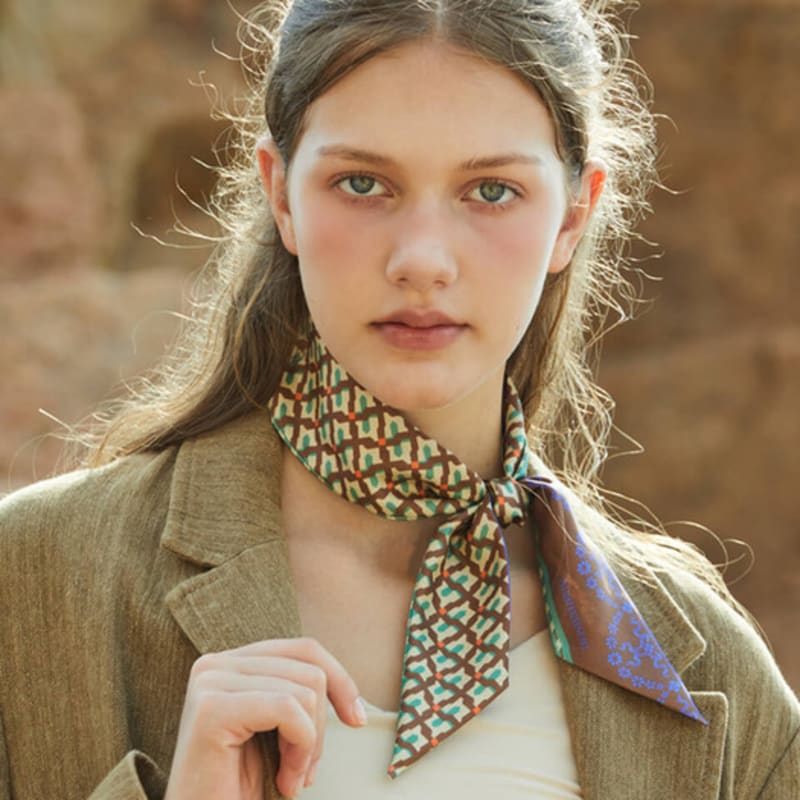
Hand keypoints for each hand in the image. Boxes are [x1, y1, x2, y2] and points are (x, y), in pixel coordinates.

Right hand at [163, 637, 367, 799]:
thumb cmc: (240, 789)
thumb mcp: (277, 731)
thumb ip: (296, 692)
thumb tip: (348, 688)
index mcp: (231, 663)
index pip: (304, 650)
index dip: (340, 680)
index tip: (356, 718)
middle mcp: (215, 664)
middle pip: (309, 668)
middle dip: (321, 726)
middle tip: (305, 772)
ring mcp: (210, 682)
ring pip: (304, 690)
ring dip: (310, 745)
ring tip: (290, 778)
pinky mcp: (212, 708)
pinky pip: (287, 708)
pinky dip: (300, 749)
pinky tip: (284, 780)